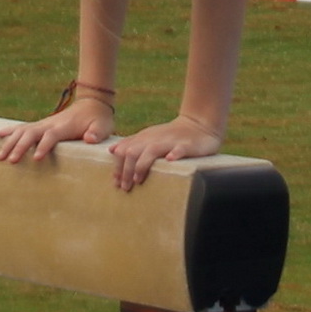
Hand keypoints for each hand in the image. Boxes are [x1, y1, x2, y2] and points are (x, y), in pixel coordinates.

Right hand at [0, 95, 113, 164]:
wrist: (93, 103)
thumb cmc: (99, 119)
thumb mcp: (103, 126)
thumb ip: (97, 132)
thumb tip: (90, 139)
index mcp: (64, 126)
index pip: (51, 135)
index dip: (44, 146)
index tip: (36, 158)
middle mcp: (51, 123)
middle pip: (31, 133)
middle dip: (19, 146)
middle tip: (9, 161)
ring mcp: (44, 123)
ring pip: (23, 130)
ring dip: (10, 142)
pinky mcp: (41, 125)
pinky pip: (22, 127)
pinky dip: (9, 130)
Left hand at [106, 113, 222, 191]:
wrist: (198, 123)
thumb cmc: (171, 135)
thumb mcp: (150, 136)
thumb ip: (132, 143)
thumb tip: (112, 150)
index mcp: (145, 138)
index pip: (124, 150)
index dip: (117, 166)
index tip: (115, 182)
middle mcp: (154, 139)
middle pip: (133, 152)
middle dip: (126, 170)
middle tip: (125, 187)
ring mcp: (170, 141)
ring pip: (151, 151)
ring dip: (142, 165)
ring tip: (138, 179)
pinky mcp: (187, 145)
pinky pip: (179, 149)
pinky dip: (174, 154)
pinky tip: (170, 161)